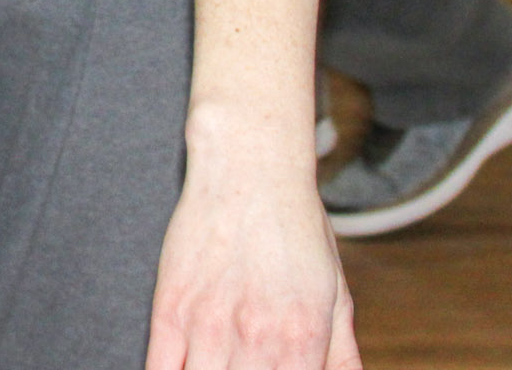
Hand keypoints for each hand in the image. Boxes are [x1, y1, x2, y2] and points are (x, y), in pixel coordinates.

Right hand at [146, 148, 361, 369]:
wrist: (249, 163)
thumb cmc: (296, 224)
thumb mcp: (334, 291)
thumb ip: (341, 355)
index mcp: (302, 341)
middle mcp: (256, 341)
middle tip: (246, 367)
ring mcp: (209, 327)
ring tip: (223, 366)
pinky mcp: (170, 310)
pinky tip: (187, 369)